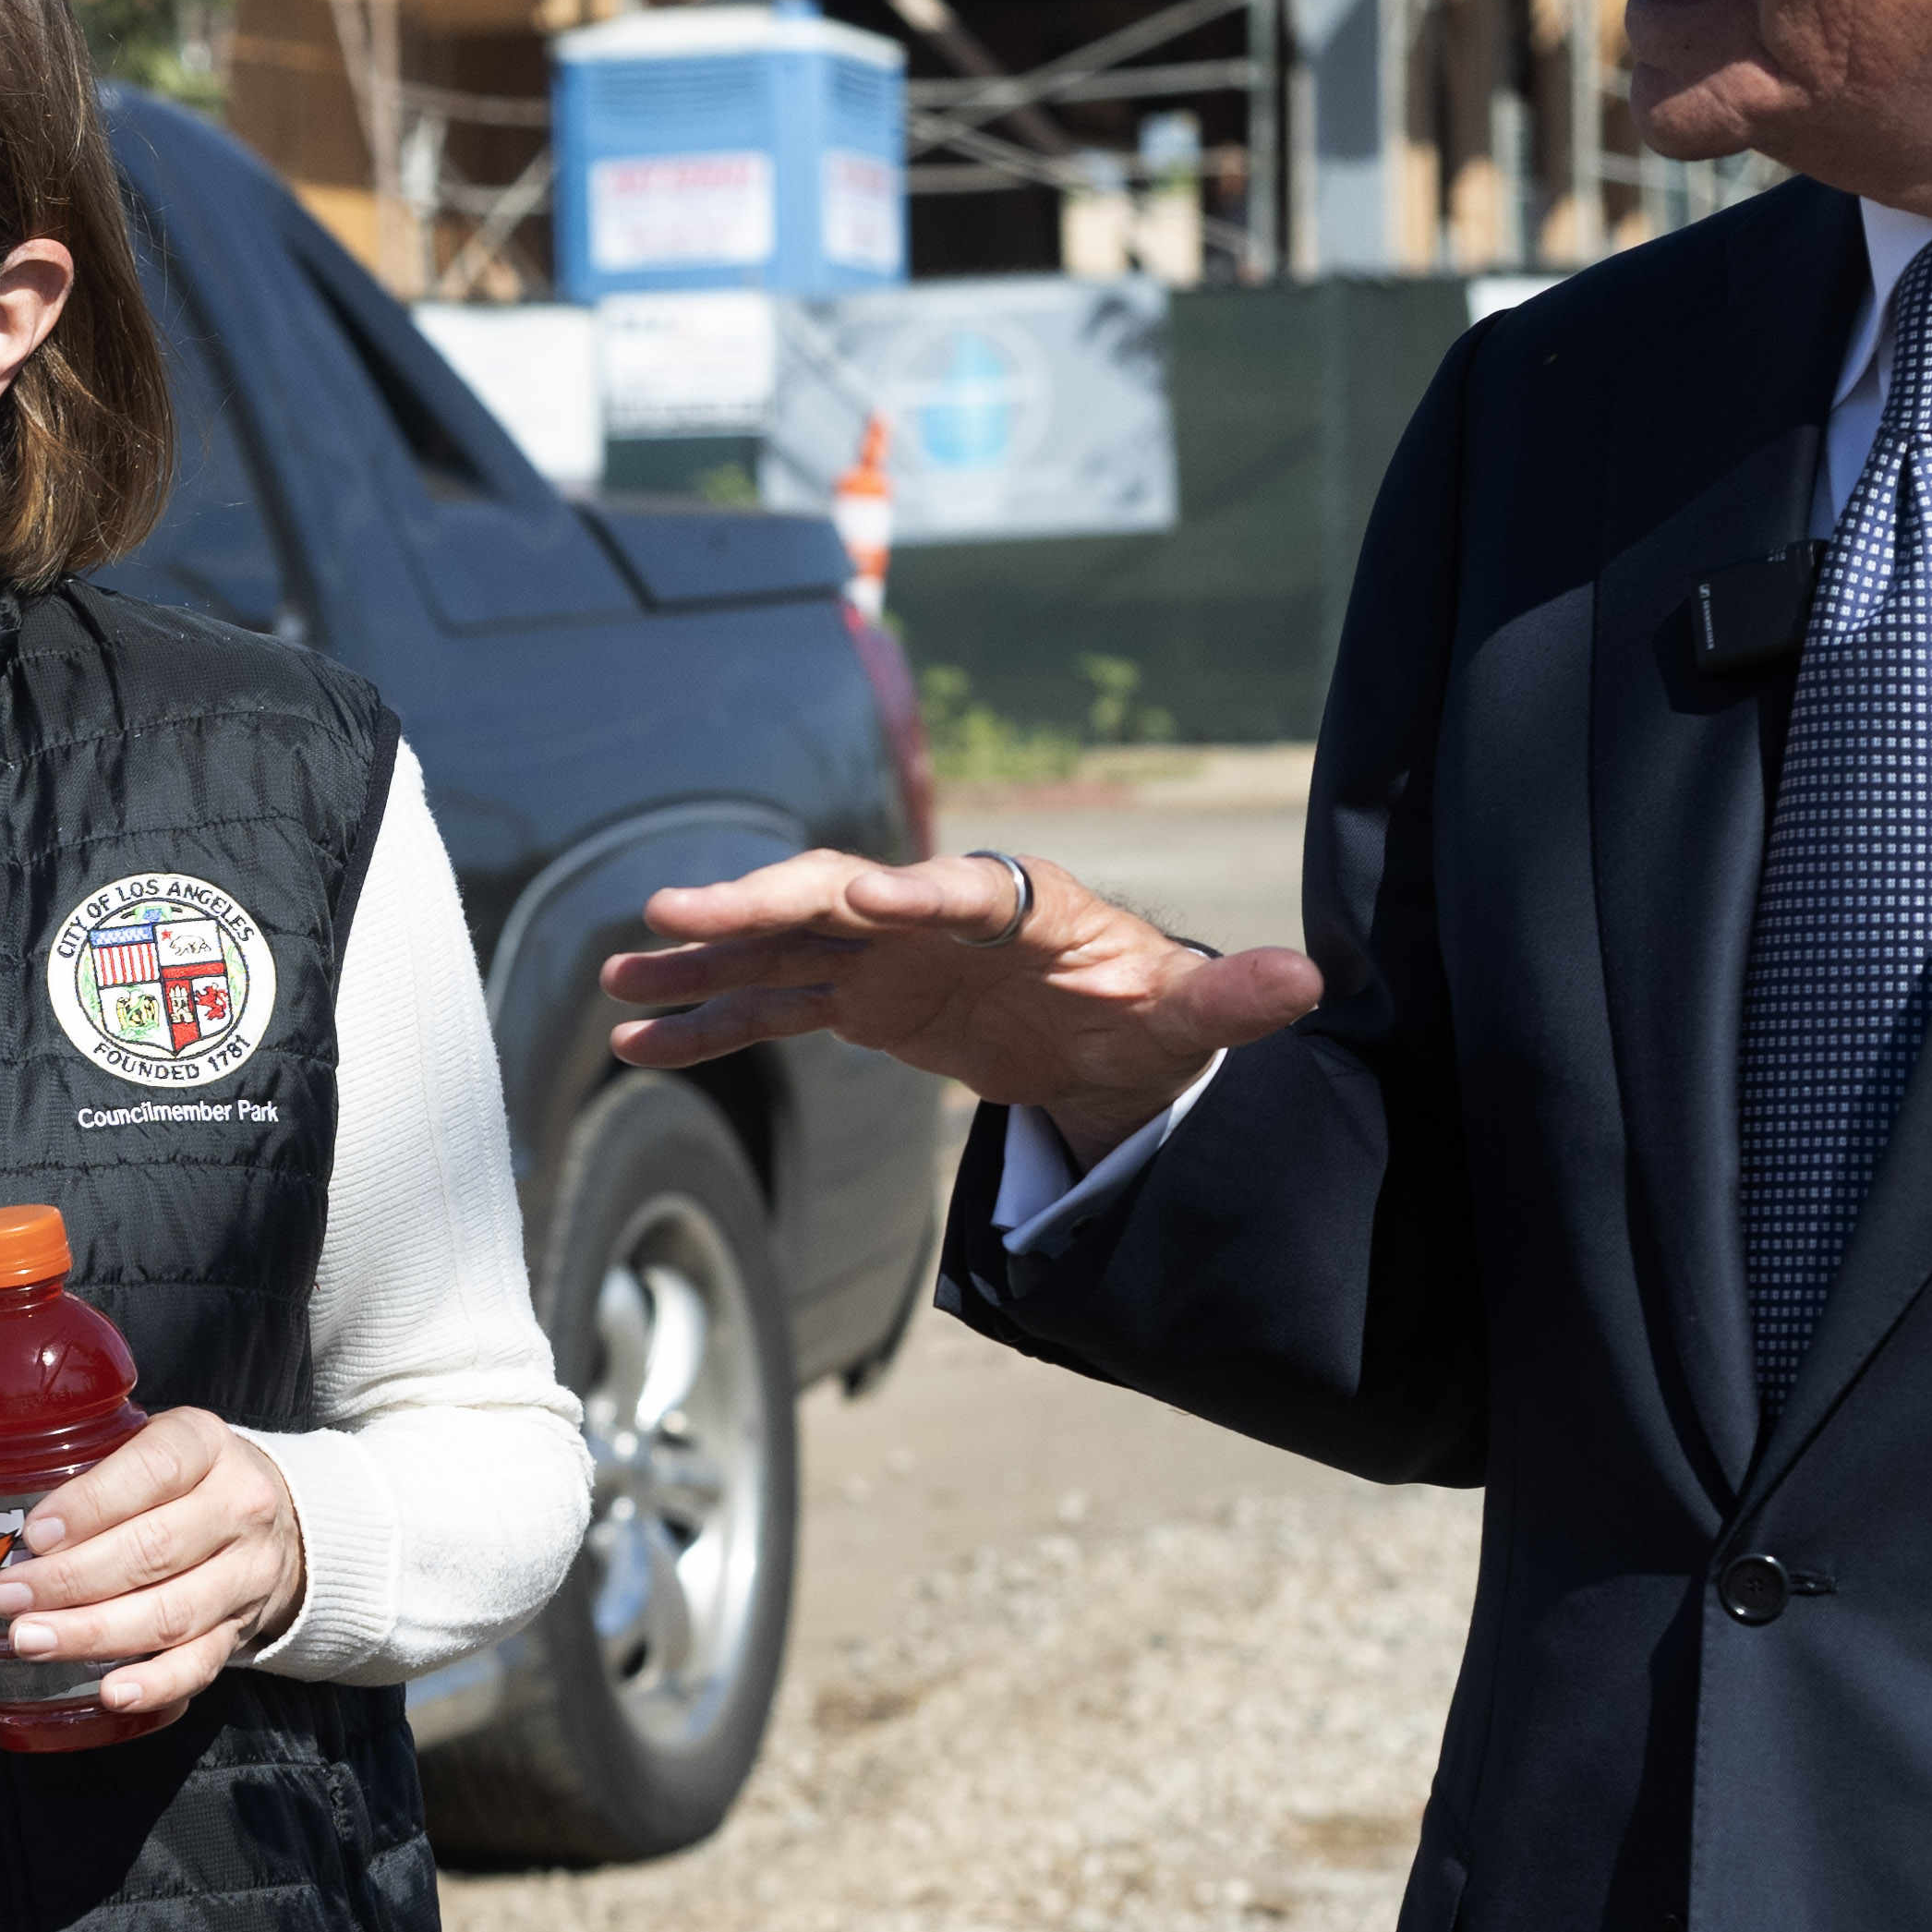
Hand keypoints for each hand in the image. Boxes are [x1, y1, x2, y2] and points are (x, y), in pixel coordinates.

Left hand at [0, 1405, 306, 1726]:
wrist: (275, 1517)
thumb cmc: (176, 1481)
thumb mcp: (133, 1452)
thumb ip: (53, 1480)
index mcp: (202, 1444)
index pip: (152, 1469)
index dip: (91, 1504)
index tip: (34, 1535)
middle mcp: (236, 1504)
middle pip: (154, 1549)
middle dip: (72, 1580)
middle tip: (8, 1598)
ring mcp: (246, 1571)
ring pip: (172, 1612)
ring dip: (95, 1633)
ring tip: (32, 1640)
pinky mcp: (244, 1626)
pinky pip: (202, 1663)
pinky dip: (156, 1682)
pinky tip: (111, 1691)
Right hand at [604, 847, 1320, 1159]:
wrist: (1114, 1036)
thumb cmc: (1151, 1010)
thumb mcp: (1193, 1016)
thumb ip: (1233, 999)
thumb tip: (1309, 981)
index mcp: (1016, 904)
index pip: (957, 890)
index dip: (910, 892)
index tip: (860, 896)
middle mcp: (932, 911)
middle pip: (835, 898)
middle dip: (757, 906)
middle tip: (675, 914)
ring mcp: (883, 954)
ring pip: (782, 950)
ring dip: (704, 965)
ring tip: (622, 982)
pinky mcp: (860, 1001)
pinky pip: (774, 1009)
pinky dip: (712, 1024)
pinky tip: (641, 1042)